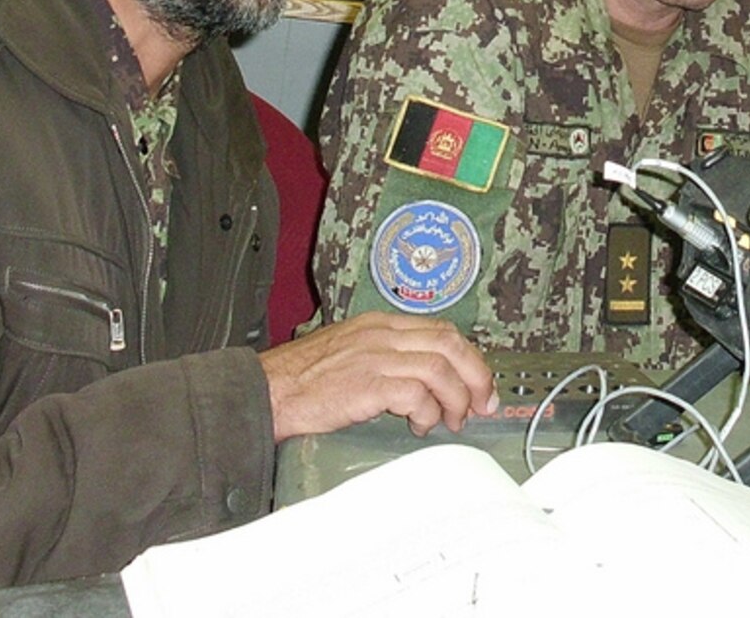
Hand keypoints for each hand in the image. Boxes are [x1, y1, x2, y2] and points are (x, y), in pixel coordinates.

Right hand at [259, 312, 496, 439]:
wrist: (268, 390)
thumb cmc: (302, 379)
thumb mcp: (350, 352)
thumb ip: (386, 356)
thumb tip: (424, 381)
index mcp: (380, 324)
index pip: (441, 330)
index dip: (469, 357)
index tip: (480, 384)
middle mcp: (382, 334)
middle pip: (450, 343)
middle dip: (475, 376)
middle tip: (481, 405)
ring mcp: (375, 356)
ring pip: (439, 367)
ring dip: (455, 399)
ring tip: (451, 421)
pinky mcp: (367, 383)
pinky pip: (416, 393)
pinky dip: (427, 411)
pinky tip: (420, 425)